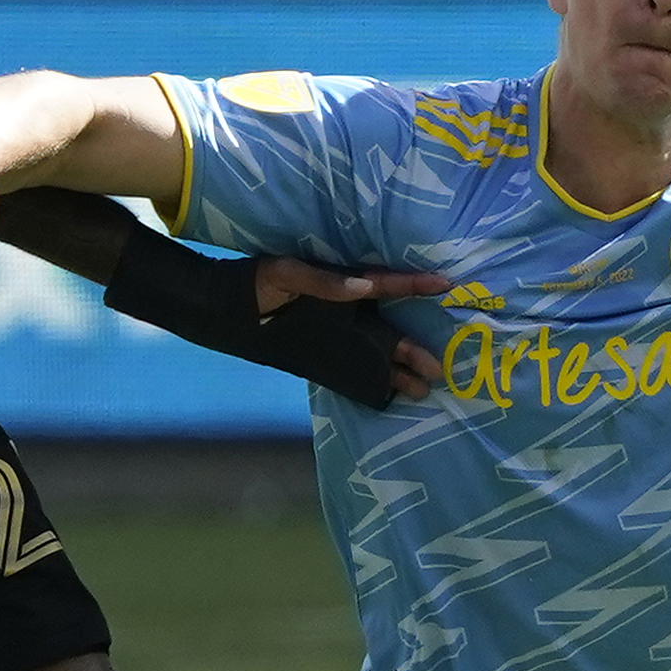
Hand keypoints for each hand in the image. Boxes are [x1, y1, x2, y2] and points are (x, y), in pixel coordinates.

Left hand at [252, 256, 452, 401]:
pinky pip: (355, 369)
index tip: (444, 284)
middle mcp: (346, 312)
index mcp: (341, 285)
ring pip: (378, 352)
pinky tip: (392, 394)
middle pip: (389, 329)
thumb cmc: (256, 285)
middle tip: (439, 366)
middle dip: (414, 347)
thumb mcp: (285, 275)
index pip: (384, 285)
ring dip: (400, 369)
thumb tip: (362, 287)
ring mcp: (337, 337)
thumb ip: (322, 282)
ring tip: (425, 387)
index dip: (414, 285)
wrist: (226, 310)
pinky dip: (374, 381)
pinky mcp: (324, 357)